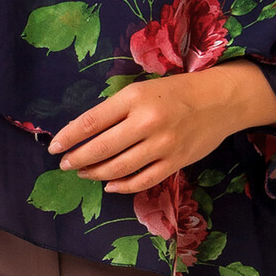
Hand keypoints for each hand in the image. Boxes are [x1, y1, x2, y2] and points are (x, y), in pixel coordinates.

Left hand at [46, 67, 238, 193]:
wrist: (220, 99)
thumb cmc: (177, 90)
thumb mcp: (144, 89)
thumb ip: (118, 109)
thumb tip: (88, 132)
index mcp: (134, 98)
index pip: (91, 121)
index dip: (69, 137)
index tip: (54, 146)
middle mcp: (146, 122)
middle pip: (101, 148)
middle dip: (78, 159)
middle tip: (65, 163)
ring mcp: (161, 145)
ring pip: (118, 168)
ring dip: (96, 173)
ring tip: (84, 173)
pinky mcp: (175, 162)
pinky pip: (142, 181)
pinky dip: (122, 186)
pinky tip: (110, 185)